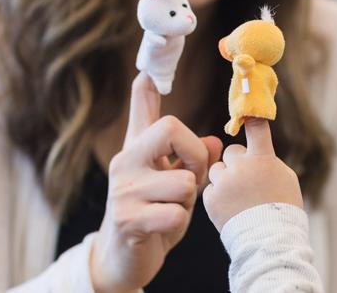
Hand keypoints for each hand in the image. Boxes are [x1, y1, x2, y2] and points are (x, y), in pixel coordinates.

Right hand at [90, 75, 222, 292]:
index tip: (151, 77)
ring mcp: (123, 191)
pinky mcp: (127, 220)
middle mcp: (124, 163)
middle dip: (195, 157)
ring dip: (188, 203)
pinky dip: (178, 224)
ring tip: (171, 210)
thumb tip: (214, 141)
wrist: (122, 258)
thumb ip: (188, 158)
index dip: (150, 91)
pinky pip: (176, 214)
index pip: (144, 109)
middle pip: (172, 129)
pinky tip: (163, 229)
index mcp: (135, 149)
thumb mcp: (168, 181)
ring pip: (184, 182)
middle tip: (189, 179)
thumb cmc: (151, 215)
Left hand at [203, 119, 302, 230]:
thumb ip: (268, 161)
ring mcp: (224, 183)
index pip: (256, 127)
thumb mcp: (286, 179)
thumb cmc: (283, 210)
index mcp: (262, 159)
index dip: (251, 116)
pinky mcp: (211, 199)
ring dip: (225, 179)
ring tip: (238, 198)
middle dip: (237, 163)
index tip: (247, 109)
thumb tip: (255, 152)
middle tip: (247, 182)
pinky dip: (218, 197)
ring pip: (217, 170)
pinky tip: (230, 208)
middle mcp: (241, 166)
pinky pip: (210, 189)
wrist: (270, 241)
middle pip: (231, 152)